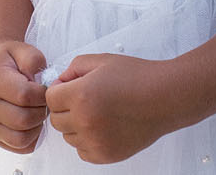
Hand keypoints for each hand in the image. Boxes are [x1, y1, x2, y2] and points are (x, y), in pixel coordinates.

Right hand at [0, 41, 48, 154]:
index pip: (25, 95)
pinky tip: (32, 122)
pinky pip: (19, 147)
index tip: (45, 88)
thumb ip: (33, 59)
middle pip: (23, 120)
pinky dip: (32, 138)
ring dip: (37, 126)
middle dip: (41, 111)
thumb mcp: (23, 50)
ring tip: (37, 111)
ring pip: (21, 138)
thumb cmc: (13, 61)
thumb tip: (36, 79)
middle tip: (43, 101)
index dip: (42, 93)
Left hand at [46, 53, 172, 164]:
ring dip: (76, 125)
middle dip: (65, 108)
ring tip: (97, 112)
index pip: (50, 98)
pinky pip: (82, 152)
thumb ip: (74, 68)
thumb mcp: (101, 61)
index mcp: (81, 95)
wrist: (165, 97)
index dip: (59, 89)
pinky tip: (102, 127)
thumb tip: (60, 82)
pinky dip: (87, 141)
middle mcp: (85, 121)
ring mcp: (96, 141)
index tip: (69, 87)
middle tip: (84, 99)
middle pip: (56, 120)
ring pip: (68, 137)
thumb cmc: (138, 77)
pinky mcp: (106, 155)